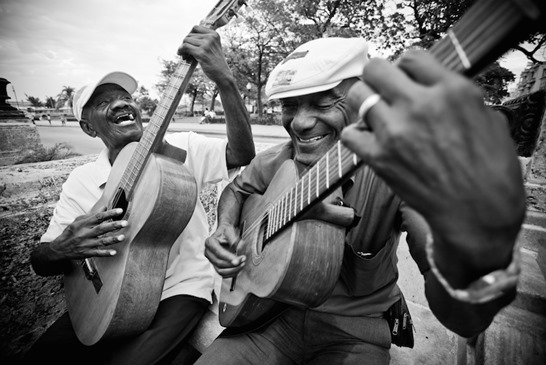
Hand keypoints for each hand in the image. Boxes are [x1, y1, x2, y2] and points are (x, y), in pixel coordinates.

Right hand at [50, 207, 126, 259]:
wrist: (59, 248)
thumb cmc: (70, 233)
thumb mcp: (78, 221)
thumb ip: (92, 214)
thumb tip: (104, 207)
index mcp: (83, 224)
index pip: (98, 217)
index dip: (109, 213)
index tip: (120, 211)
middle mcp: (85, 233)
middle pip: (101, 228)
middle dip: (114, 225)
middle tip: (125, 223)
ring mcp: (86, 244)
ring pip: (101, 241)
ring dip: (112, 239)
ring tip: (122, 237)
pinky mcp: (86, 253)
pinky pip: (97, 253)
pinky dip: (105, 253)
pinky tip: (114, 252)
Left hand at [178, 25, 232, 84]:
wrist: (222, 74)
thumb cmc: (216, 63)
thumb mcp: (213, 47)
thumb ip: (204, 40)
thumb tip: (186, 38)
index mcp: (214, 34)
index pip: (195, 28)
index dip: (189, 35)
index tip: (188, 43)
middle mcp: (211, 37)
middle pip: (189, 35)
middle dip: (185, 43)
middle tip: (186, 53)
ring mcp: (206, 44)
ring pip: (186, 40)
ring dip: (182, 48)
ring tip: (185, 55)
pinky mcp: (201, 52)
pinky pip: (185, 47)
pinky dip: (181, 51)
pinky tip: (182, 55)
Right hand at [204, 223, 245, 277]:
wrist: (224, 234)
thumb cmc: (226, 232)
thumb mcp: (230, 230)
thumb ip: (234, 239)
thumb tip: (239, 247)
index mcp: (210, 242)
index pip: (219, 252)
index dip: (229, 258)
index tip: (238, 261)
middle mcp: (208, 252)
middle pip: (219, 263)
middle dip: (233, 264)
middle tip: (243, 260)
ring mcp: (211, 260)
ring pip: (220, 271)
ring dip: (233, 270)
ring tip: (242, 264)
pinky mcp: (215, 265)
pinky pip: (222, 273)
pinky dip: (231, 273)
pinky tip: (238, 268)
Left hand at [341, 51, 525, 279]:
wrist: (478, 215)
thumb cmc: (490, 171)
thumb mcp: (489, 120)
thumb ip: (458, 97)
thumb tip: (436, 86)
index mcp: (452, 91)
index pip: (412, 55)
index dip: (408, 66)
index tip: (407, 76)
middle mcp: (420, 105)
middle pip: (376, 68)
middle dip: (379, 76)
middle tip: (385, 90)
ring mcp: (395, 132)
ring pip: (357, 94)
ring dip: (364, 101)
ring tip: (376, 113)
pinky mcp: (378, 158)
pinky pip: (350, 134)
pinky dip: (356, 135)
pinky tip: (369, 139)